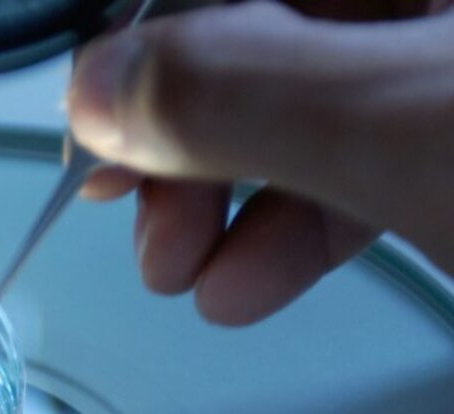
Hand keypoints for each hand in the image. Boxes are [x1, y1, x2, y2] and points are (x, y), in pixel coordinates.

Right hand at [68, 0, 453, 323]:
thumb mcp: (405, 125)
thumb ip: (246, 95)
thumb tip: (101, 90)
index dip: (147, 47)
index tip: (97, 134)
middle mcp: (424, 6)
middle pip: (256, 43)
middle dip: (185, 148)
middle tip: (151, 228)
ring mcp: (438, 79)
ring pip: (302, 119)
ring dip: (222, 209)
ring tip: (185, 276)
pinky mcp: (452, 150)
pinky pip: (355, 169)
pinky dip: (290, 232)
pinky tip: (247, 284)